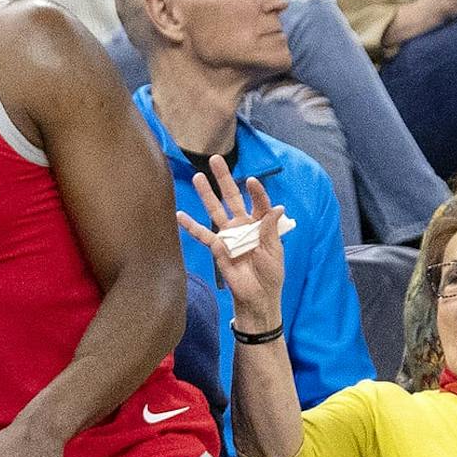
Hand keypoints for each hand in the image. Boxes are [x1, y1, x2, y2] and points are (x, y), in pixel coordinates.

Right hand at [175, 157, 287, 323]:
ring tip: (197, 177)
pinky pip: (202, 234)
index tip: (251, 180)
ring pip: (215, 210)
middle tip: (216, 159)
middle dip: (224, 179)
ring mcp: (229, 235)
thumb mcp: (275, 251)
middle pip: (232, 197)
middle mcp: (243, 225)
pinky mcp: (217, 248)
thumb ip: (270, 229)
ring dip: (206, 194)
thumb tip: (277, 208)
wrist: (257, 296)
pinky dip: (191, 226)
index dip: (256, 191)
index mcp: (261, 224)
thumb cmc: (271, 274)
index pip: (259, 201)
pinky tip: (180, 215)